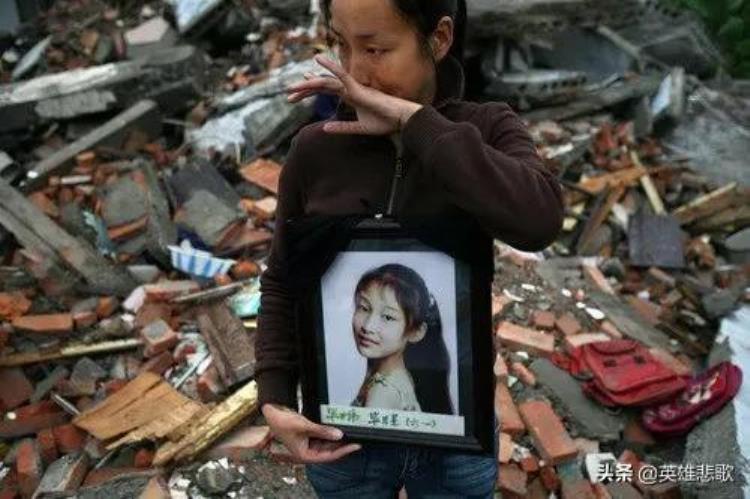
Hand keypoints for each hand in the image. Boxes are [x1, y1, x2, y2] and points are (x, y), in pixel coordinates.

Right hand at [262, 403, 361, 463]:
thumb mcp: (304, 426)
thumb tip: (339, 435)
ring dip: (337, 440)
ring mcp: (308, 443)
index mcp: (304, 455)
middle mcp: (307, 451)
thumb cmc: (282, 421)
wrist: (272, 411)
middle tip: (357, 439)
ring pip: (327, 444)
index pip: (328, 456)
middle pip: (329, 452)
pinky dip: (331, 433)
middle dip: (342, 446)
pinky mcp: (309, 435)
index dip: (343, 451)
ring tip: (351, 434)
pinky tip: (339, 429)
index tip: (355, 446)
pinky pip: (323, 437)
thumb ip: (322, 431)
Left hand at [286, 54, 422, 135]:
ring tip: (293, 87)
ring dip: (309, 84)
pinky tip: (318, 61)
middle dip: (305, 90)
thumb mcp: (359, 128)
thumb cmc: (384, 123)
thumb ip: (342, 127)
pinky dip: (330, 67)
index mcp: (350, 96)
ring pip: (326, 82)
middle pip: (322, 85)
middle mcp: (350, 89)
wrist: (400, 121)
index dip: (311, 90)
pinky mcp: (358, 88)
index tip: (297, 93)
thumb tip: (324, 128)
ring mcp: (353, 87)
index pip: (326, 90)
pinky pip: (342, 75)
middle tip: (288, 96)